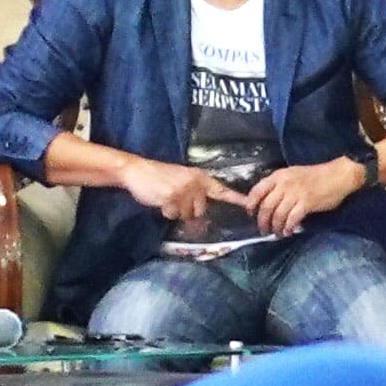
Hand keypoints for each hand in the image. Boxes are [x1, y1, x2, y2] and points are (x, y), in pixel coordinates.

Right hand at [109, 154, 224, 229]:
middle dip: (187, 211)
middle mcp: (195, 183)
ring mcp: (184, 190)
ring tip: (165, 198)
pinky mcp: (172, 197)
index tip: (249, 205)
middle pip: (200, 210)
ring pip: (186, 215)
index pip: (221, 190)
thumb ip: (193, 194)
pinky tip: (159, 201)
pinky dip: (165, 212)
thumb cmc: (158, 177)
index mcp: (199, 177)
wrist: (137, 170)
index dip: (235, 199)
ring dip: (175, 211)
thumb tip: (199, 215)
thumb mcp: (180, 180)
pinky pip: (172, 215)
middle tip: (172, 199)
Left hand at [242, 158, 371, 236]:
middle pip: (266, 207)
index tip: (251, 214)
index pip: (257, 191)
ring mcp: (295, 193)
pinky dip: (288, 228)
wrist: (338, 175)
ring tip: (278, 233)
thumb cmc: (316, 176)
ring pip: (278, 215)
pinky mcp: (306, 203)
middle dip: (262, 222)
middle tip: (264, 230)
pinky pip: (292, 219)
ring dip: (275, 228)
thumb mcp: (293, 175)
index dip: (251, 205)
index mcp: (279, 176)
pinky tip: (289, 232)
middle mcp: (284, 184)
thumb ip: (279, 186)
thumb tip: (267, 202)